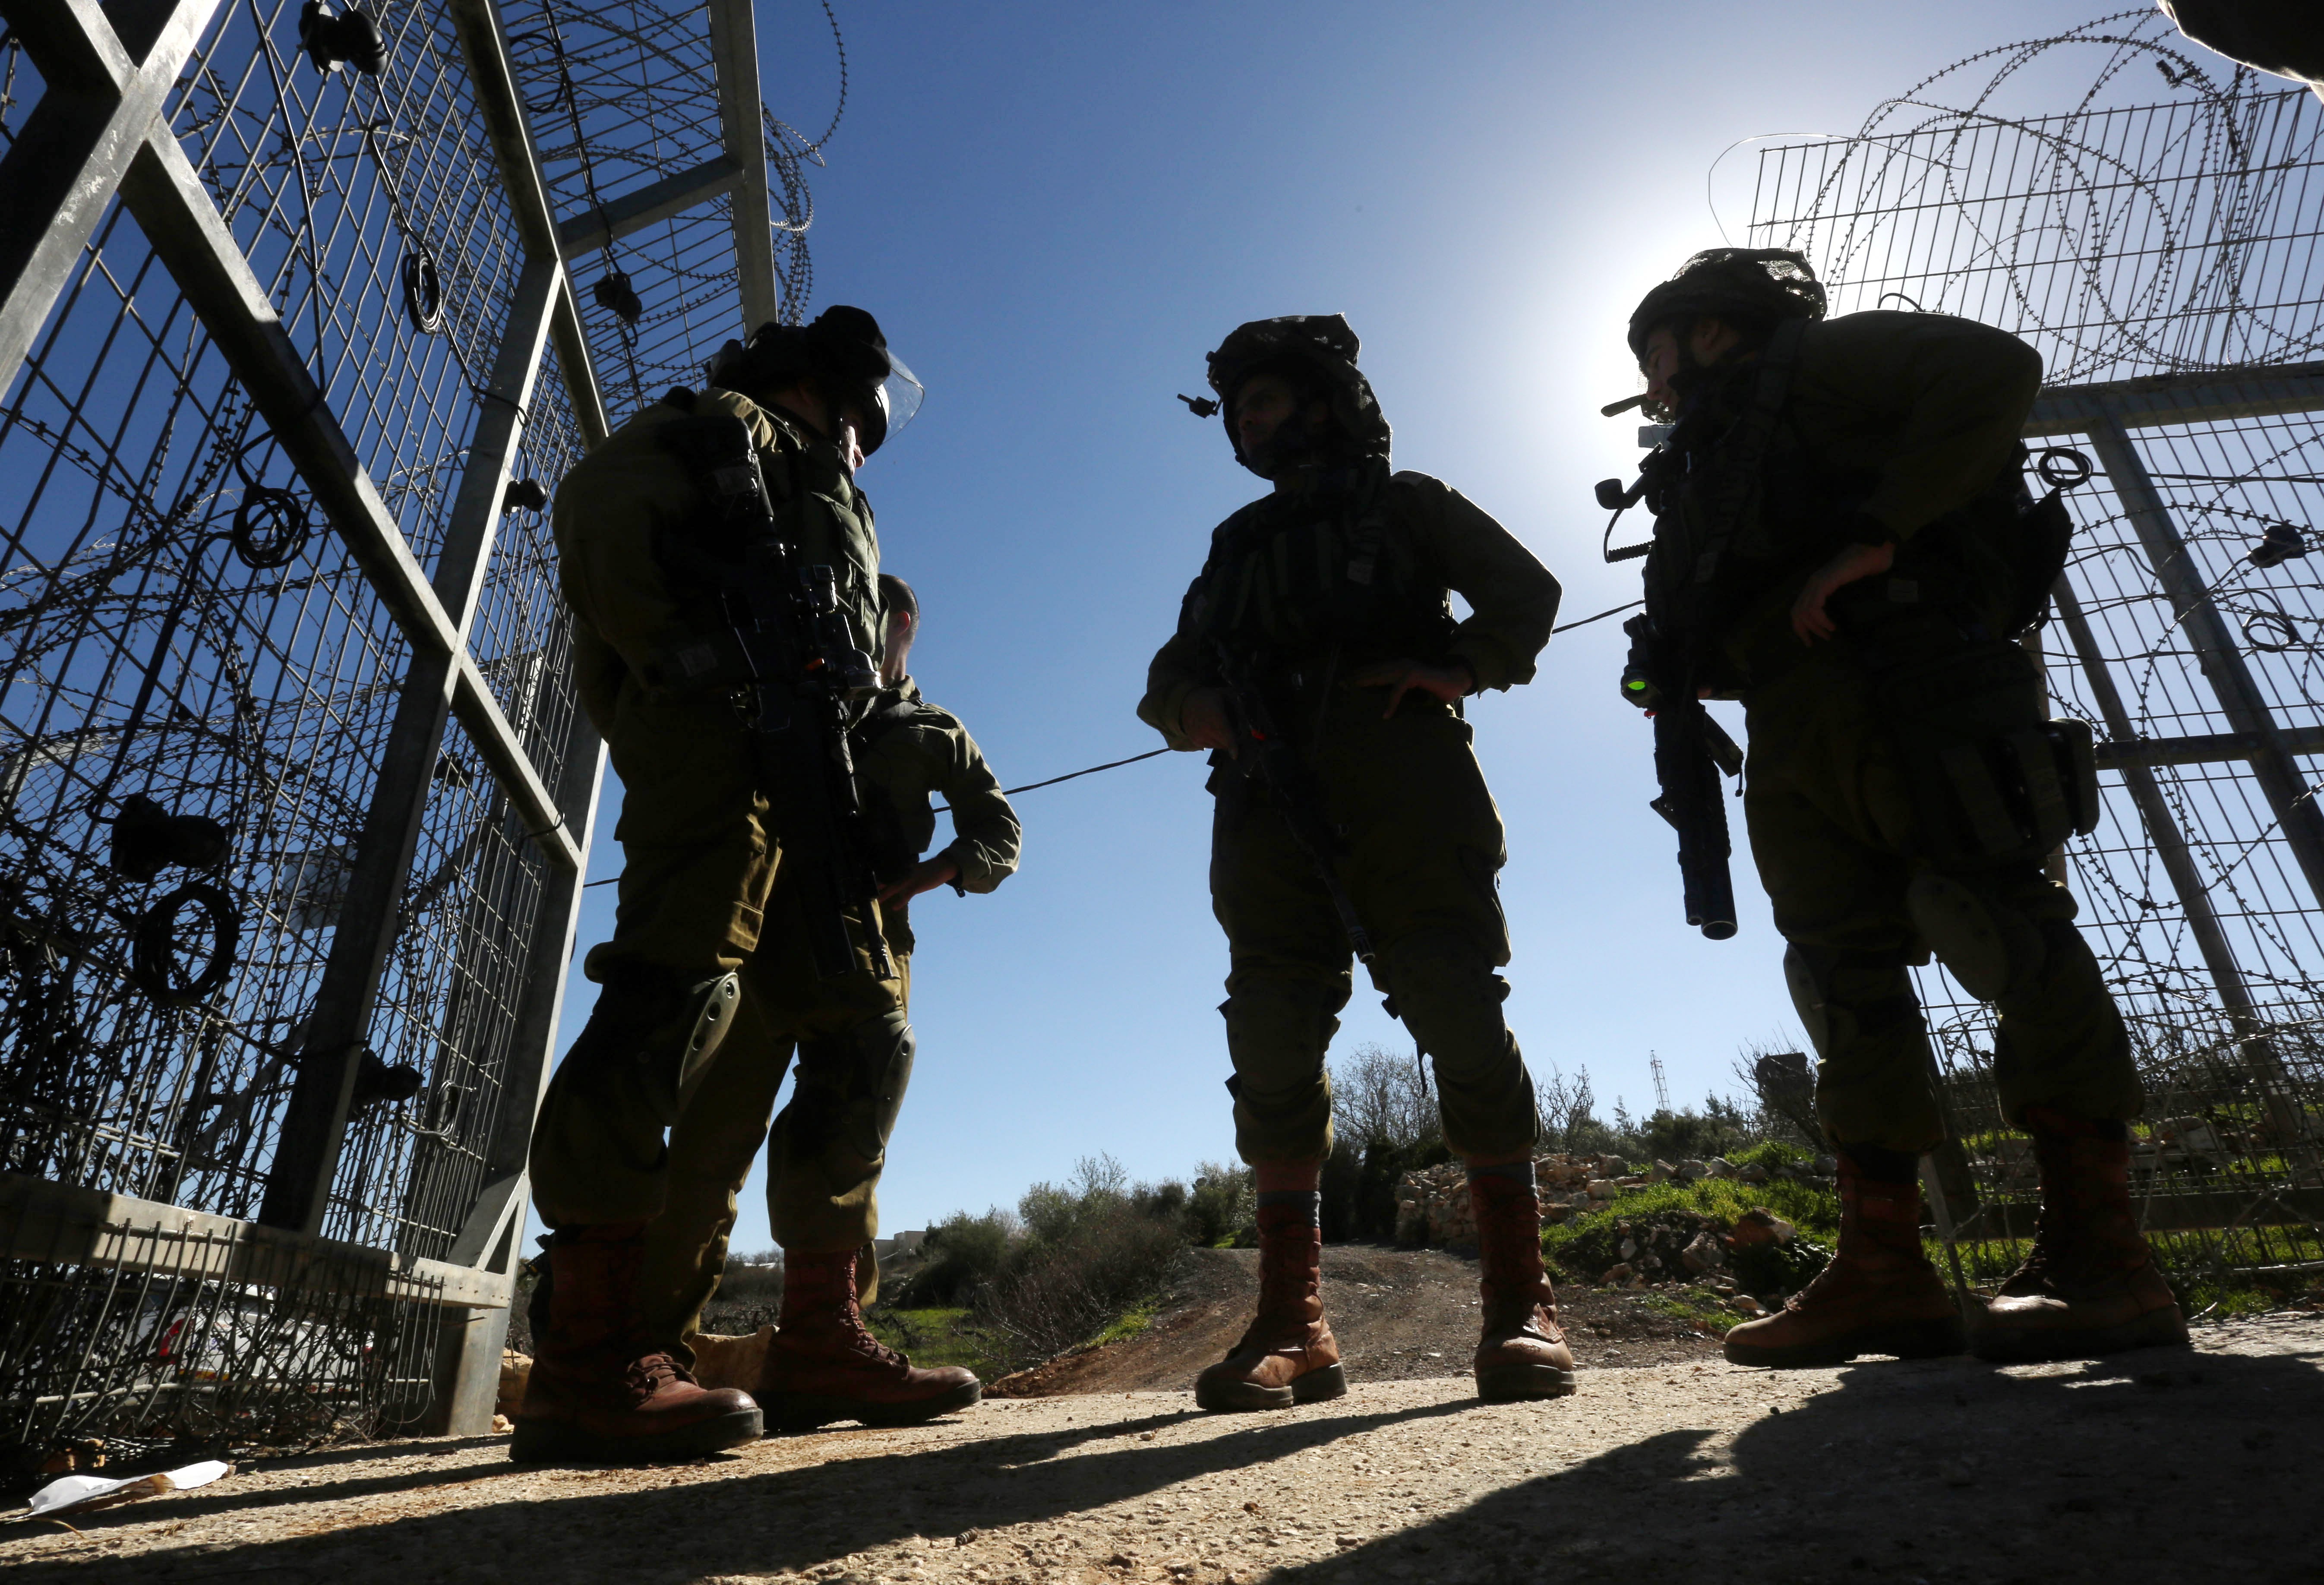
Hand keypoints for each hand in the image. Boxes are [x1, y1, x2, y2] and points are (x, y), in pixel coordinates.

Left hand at [877, 856, 958, 905]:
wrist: (942, 867)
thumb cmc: (929, 870)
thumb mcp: (916, 869)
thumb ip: (907, 872)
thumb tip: (901, 876)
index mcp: (905, 869)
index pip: (890, 873)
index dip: (881, 878)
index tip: (870, 881)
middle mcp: (906, 873)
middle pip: (890, 879)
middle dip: (879, 885)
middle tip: (869, 890)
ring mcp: (911, 879)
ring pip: (895, 887)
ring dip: (886, 894)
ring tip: (878, 900)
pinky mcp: (918, 886)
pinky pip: (907, 895)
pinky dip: (900, 901)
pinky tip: (894, 907)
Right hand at [1180, 686, 1236, 754]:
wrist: (1185, 703)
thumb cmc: (1207, 699)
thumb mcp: (1223, 695)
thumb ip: (1236, 703)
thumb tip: (1247, 714)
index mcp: (1215, 718)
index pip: (1226, 737)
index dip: (1233, 746)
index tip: (1236, 755)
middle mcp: (1206, 730)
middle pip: (1224, 744)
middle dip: (1231, 740)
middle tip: (1232, 730)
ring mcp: (1199, 737)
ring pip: (1218, 746)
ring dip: (1222, 741)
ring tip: (1219, 728)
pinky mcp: (1196, 741)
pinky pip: (1210, 746)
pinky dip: (1214, 741)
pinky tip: (1212, 731)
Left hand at [1347, 658, 1474, 717]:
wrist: (1456, 681)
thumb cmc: (1436, 689)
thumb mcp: (1413, 691)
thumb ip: (1400, 692)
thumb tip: (1384, 706)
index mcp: (1400, 667)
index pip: (1376, 670)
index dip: (1361, 675)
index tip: (1346, 682)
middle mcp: (1401, 665)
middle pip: (1374, 671)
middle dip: (1357, 677)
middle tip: (1341, 684)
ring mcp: (1407, 668)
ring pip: (1381, 676)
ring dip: (1366, 683)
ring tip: (1352, 689)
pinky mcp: (1414, 675)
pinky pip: (1398, 690)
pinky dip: (1391, 703)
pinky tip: (1386, 715)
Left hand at [1791, 541, 1896, 644]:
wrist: (1873, 551)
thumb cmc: (1865, 567)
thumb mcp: (1848, 587)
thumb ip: (1839, 598)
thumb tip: (1837, 618)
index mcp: (1815, 585)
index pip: (1798, 609)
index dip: (1800, 627)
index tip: (1809, 641)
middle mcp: (1813, 583)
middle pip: (1796, 612)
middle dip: (1803, 631)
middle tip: (1814, 643)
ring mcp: (1817, 581)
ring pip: (1804, 612)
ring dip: (1815, 627)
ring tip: (1828, 633)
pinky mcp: (1825, 582)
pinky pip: (1814, 606)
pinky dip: (1820, 619)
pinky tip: (1830, 625)